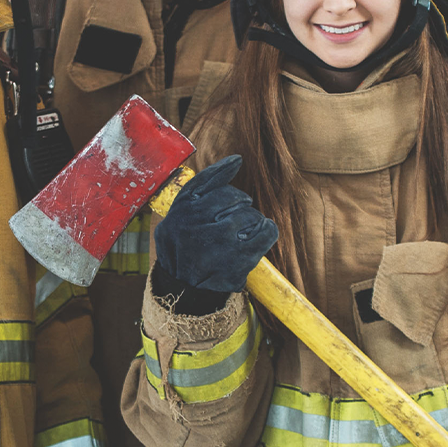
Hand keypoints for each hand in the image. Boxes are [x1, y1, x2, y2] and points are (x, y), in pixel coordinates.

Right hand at [154, 156, 278, 294]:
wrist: (183, 287)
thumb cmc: (184, 243)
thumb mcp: (180, 211)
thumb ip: (205, 183)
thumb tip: (237, 160)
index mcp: (183, 210)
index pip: (215, 184)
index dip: (228, 185)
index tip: (234, 184)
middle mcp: (199, 225)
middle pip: (235, 199)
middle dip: (240, 206)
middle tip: (235, 221)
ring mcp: (219, 244)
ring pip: (251, 216)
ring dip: (253, 222)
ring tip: (243, 233)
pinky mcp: (238, 261)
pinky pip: (265, 233)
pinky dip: (268, 231)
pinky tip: (261, 235)